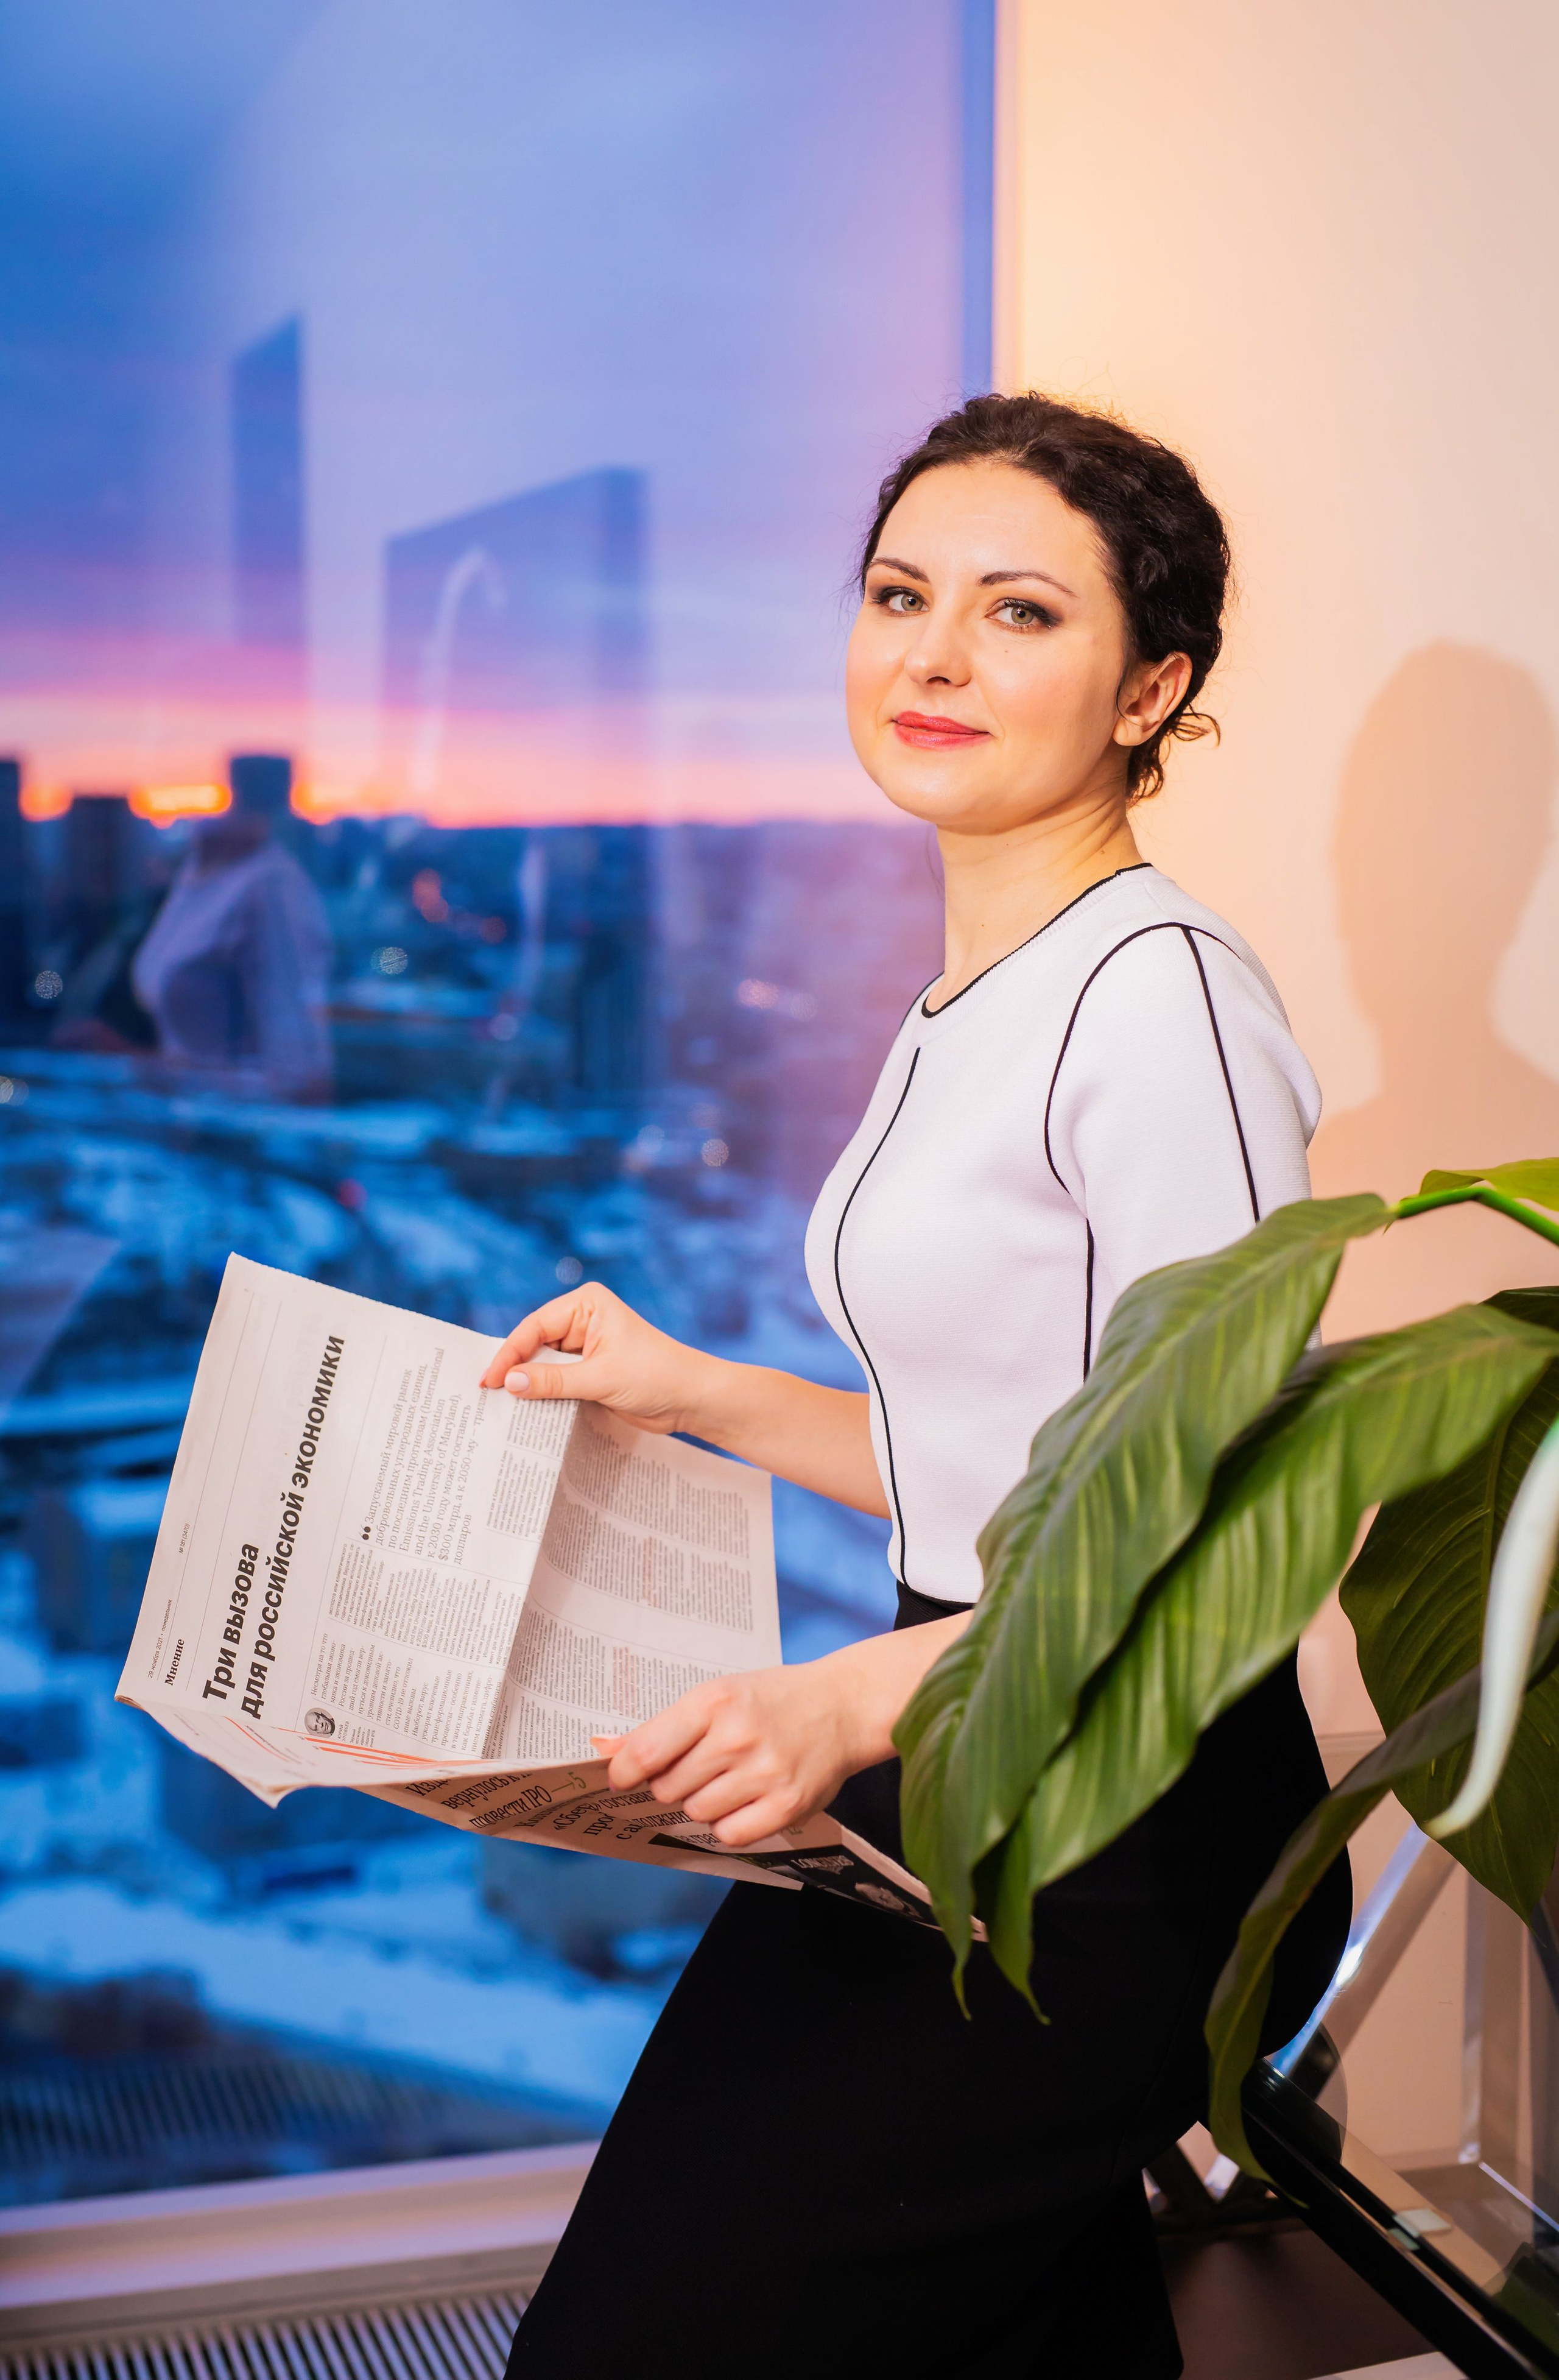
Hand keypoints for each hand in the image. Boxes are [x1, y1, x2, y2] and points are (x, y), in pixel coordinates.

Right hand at [479, 1281, 716, 1436]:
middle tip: (486, 1395)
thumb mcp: (600, 1379)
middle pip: (535, 1344)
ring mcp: (586, 1347)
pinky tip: (526, 1411)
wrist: (692, 1399)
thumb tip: (510, 1383)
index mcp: (586, 1305)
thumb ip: (553, 1381)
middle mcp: (583, 1320)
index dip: (509, 1353)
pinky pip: (558, 1381)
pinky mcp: (590, 1372)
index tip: (489, 1380)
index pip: (535, 1326)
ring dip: (529, 1385)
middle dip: (515, 1369)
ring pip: (544, 1365)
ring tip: (500, 1407)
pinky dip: (544, 1395)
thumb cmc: (656, 1375)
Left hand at [595, 1660, 870, 1846]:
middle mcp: (738, 1737)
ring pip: (697, 1812)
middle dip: (671, 1784)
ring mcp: (765, 1773)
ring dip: (701, 1803)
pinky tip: (742, 1801)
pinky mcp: (788, 1805)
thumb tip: (603, 1749)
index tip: (619, 1778)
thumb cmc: (770, 1701)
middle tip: (695, 1769)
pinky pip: (731, 1835)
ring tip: (726, 1780)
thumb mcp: (717, 1695)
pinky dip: (728, 1825)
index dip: (622, 1772)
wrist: (842, 1706)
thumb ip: (662, 1727)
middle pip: (669, 1788)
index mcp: (715, 1701)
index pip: (647, 1751)